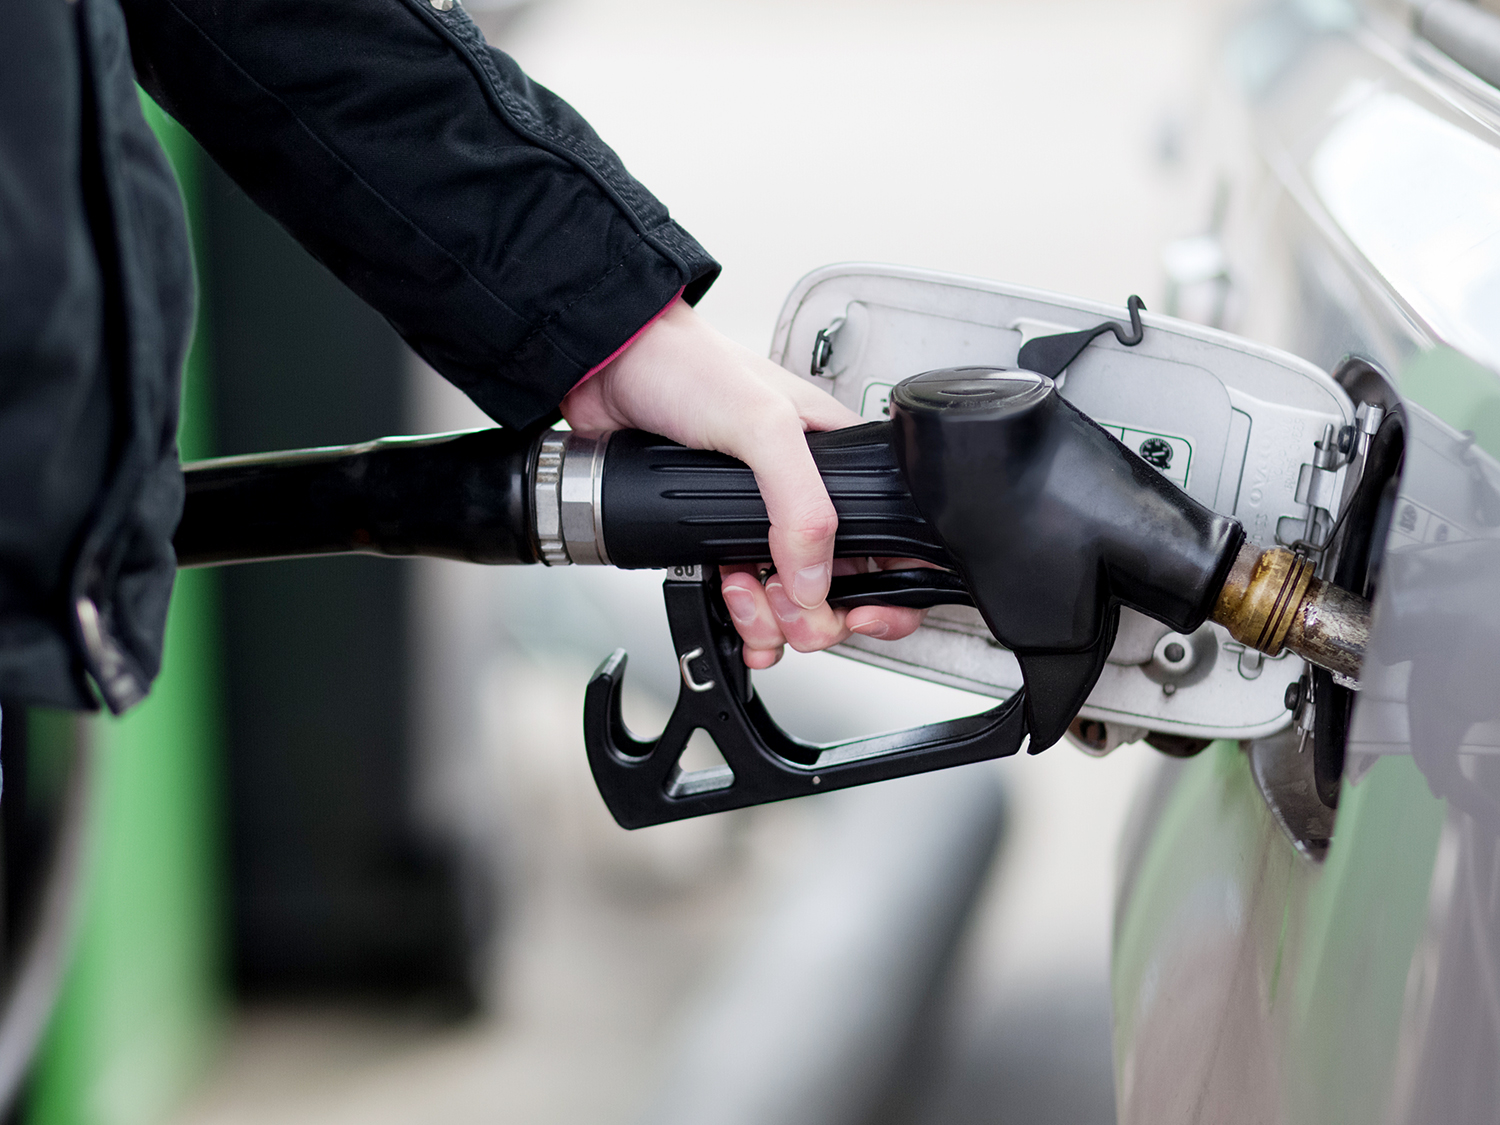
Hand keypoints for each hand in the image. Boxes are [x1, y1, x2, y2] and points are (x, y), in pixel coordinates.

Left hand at [560, 297, 925, 667]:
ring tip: (742, 592)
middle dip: (816, 617)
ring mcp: (764, 524)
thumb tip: (814, 580)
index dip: (887, 592)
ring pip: (794, 606)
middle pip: (843, 591)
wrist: (612, 368)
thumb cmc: (690, 366)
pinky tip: (728, 600)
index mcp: (839, 464)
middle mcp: (807, 499)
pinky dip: (744, 620)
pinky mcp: (718, 540)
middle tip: (786, 606)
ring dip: (772, 620)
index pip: (892, 543)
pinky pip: (748, 602)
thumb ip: (801, 504)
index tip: (859, 612)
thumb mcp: (762, 424)